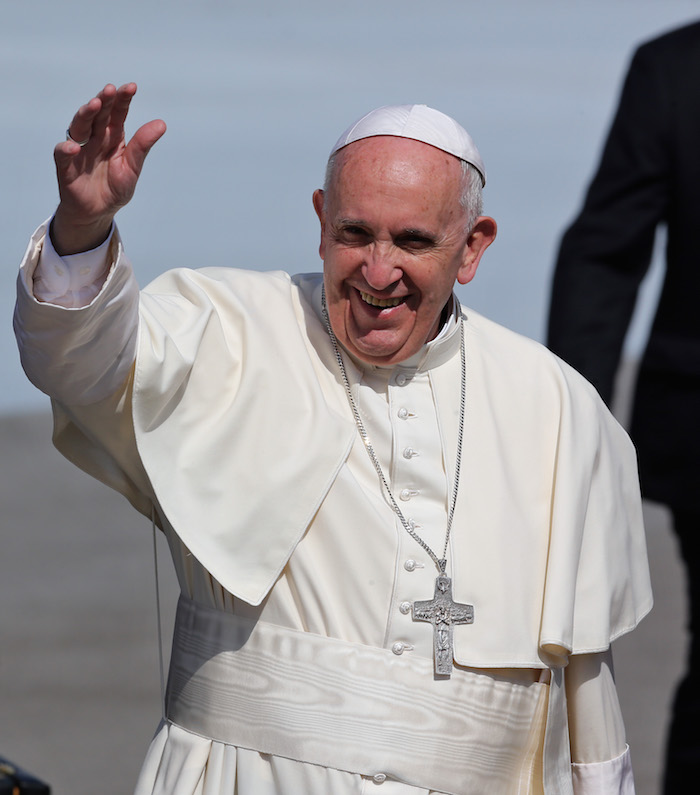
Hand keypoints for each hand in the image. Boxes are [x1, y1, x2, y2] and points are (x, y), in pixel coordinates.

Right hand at [52, 83, 165, 254]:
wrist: (98, 212)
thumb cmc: (115, 188)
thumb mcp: (132, 167)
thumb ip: (142, 146)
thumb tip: (161, 124)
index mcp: (112, 137)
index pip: (117, 114)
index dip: (122, 100)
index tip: (131, 87)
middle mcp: (94, 138)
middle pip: (97, 115)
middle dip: (103, 101)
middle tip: (111, 90)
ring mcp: (79, 150)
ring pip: (79, 127)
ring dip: (85, 115)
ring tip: (94, 105)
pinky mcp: (66, 166)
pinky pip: (63, 154)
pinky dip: (66, 149)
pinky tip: (75, 147)